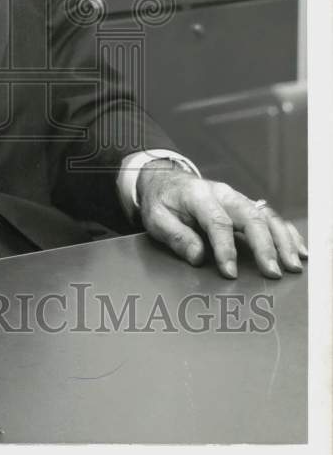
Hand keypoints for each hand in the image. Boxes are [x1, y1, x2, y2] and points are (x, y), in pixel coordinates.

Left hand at [137, 160, 307, 278]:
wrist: (166, 182)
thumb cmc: (162, 202)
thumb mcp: (156, 218)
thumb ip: (176, 236)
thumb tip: (198, 257)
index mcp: (198, 196)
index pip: (217, 221)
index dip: (225, 248)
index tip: (230, 272)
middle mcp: (223, 195)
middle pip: (250, 217)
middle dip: (264, 246)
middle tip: (272, 272)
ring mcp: (237, 198)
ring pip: (266, 216)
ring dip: (282, 241)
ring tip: (292, 265)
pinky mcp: (245, 205)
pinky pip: (271, 217)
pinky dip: (287, 233)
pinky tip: (298, 250)